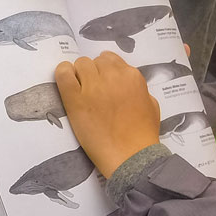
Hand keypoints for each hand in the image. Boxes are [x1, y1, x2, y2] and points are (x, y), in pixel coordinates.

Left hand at [55, 53, 160, 178]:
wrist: (130, 156)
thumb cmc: (143, 134)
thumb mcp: (151, 104)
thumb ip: (139, 89)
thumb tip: (127, 85)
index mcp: (132, 76)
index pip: (111, 59)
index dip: (106, 70)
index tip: (104, 82)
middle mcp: (113, 76)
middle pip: (95, 61)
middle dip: (94, 72)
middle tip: (93, 89)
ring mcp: (93, 87)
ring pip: (81, 64)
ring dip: (80, 74)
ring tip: (82, 90)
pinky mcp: (75, 99)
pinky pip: (63, 74)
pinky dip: (63, 73)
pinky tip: (67, 81)